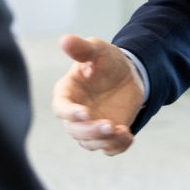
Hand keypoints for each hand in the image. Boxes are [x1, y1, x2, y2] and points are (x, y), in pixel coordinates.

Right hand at [51, 35, 141, 155]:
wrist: (129, 74)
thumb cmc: (107, 61)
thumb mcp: (97, 49)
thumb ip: (81, 48)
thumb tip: (64, 40)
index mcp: (67, 93)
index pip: (61, 108)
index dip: (70, 113)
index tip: (85, 112)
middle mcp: (75, 114)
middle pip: (75, 131)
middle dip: (91, 131)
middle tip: (110, 125)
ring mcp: (90, 127)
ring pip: (90, 143)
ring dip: (104, 140)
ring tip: (123, 131)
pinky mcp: (106, 136)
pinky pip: (108, 148)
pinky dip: (118, 146)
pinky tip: (128, 136)